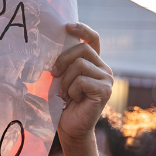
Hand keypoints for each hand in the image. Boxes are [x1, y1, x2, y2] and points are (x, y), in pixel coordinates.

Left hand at [52, 23, 112, 142]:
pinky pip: (82, 81)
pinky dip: (71, 90)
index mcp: (93, 64)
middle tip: (53, 74)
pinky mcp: (105, 90)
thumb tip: (48, 48)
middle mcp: (104, 69)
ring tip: (65, 94)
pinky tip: (73, 100)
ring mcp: (107, 80)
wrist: (70, 128)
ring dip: (66, 81)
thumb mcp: (60, 80)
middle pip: (82, 50)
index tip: (67, 26)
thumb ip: (62, 65)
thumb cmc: (62, 105)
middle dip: (63, 60)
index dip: (82, 30)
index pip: (93, 40)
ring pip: (80, 65)